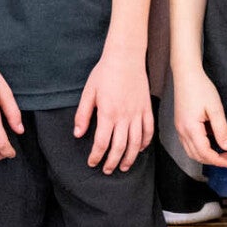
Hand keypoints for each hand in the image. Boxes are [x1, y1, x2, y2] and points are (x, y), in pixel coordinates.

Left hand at [74, 47, 152, 173]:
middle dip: (112, 162)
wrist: (125, 57)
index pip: (101, 143)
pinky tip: (140, 149)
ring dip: (129, 158)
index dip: (96, 156)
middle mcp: (124, 117)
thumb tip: (78, 134)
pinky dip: (145, 143)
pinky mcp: (147, 108)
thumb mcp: (88, 92)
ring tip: (124, 167)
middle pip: (119, 147)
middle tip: (107, 170)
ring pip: (136, 143)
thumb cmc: (105, 73)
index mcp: (108, 113)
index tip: (92, 163)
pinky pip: (149, 130)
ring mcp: (137, 113)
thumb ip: (82, 115)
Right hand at [171, 66, 226, 167]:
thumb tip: (226, 147)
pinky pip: (188, 144)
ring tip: (221, 152)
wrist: (186, 75)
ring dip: (206, 156)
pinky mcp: (180, 124)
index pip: (205, 153)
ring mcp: (179, 128)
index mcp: (190, 128)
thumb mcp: (215, 108)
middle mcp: (182, 131)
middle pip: (196, 155)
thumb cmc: (201, 88)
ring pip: (191, 151)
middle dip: (213, 160)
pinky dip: (199, 149)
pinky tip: (210, 143)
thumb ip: (221, 129)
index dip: (218, 160)